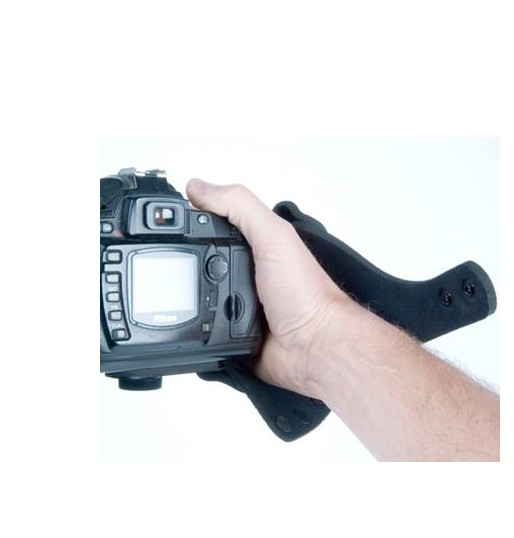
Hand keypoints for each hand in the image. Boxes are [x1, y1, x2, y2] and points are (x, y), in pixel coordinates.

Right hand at [186, 179, 347, 394]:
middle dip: (187, 269)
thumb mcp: (273, 237)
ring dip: (193, 302)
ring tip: (195, 302)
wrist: (315, 346)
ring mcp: (239, 306)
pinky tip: (198, 328)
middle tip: (178, 270)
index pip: (217, 226)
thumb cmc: (306, 294)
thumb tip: (199, 188)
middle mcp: (248, 274)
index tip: (171, 221)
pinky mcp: (232, 336)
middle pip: (201, 264)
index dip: (195, 221)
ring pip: (199, 300)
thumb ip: (239, 207)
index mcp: (257, 247)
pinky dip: (198, 331)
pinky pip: (204, 332)